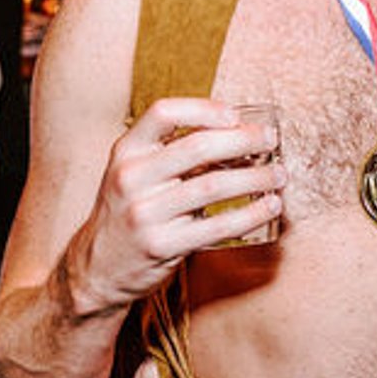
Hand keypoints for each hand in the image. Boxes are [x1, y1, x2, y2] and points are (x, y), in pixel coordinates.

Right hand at [66, 96, 284, 311]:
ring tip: (278, 174)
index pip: (163, 113)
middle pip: (197, 147)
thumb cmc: (129, 211)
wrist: (98, 268)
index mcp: (126, 151)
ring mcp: (145, 213)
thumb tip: (237, 134)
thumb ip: (171, 153)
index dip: (203, 109)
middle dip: (243, 140)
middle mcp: (131, 178)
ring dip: (255, 178)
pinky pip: (217, 226)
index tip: (235, 115)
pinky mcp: (161, 245)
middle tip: (270, 140)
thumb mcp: (135, 173)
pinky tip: (270, 207)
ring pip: (213, 186)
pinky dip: (250, 214)